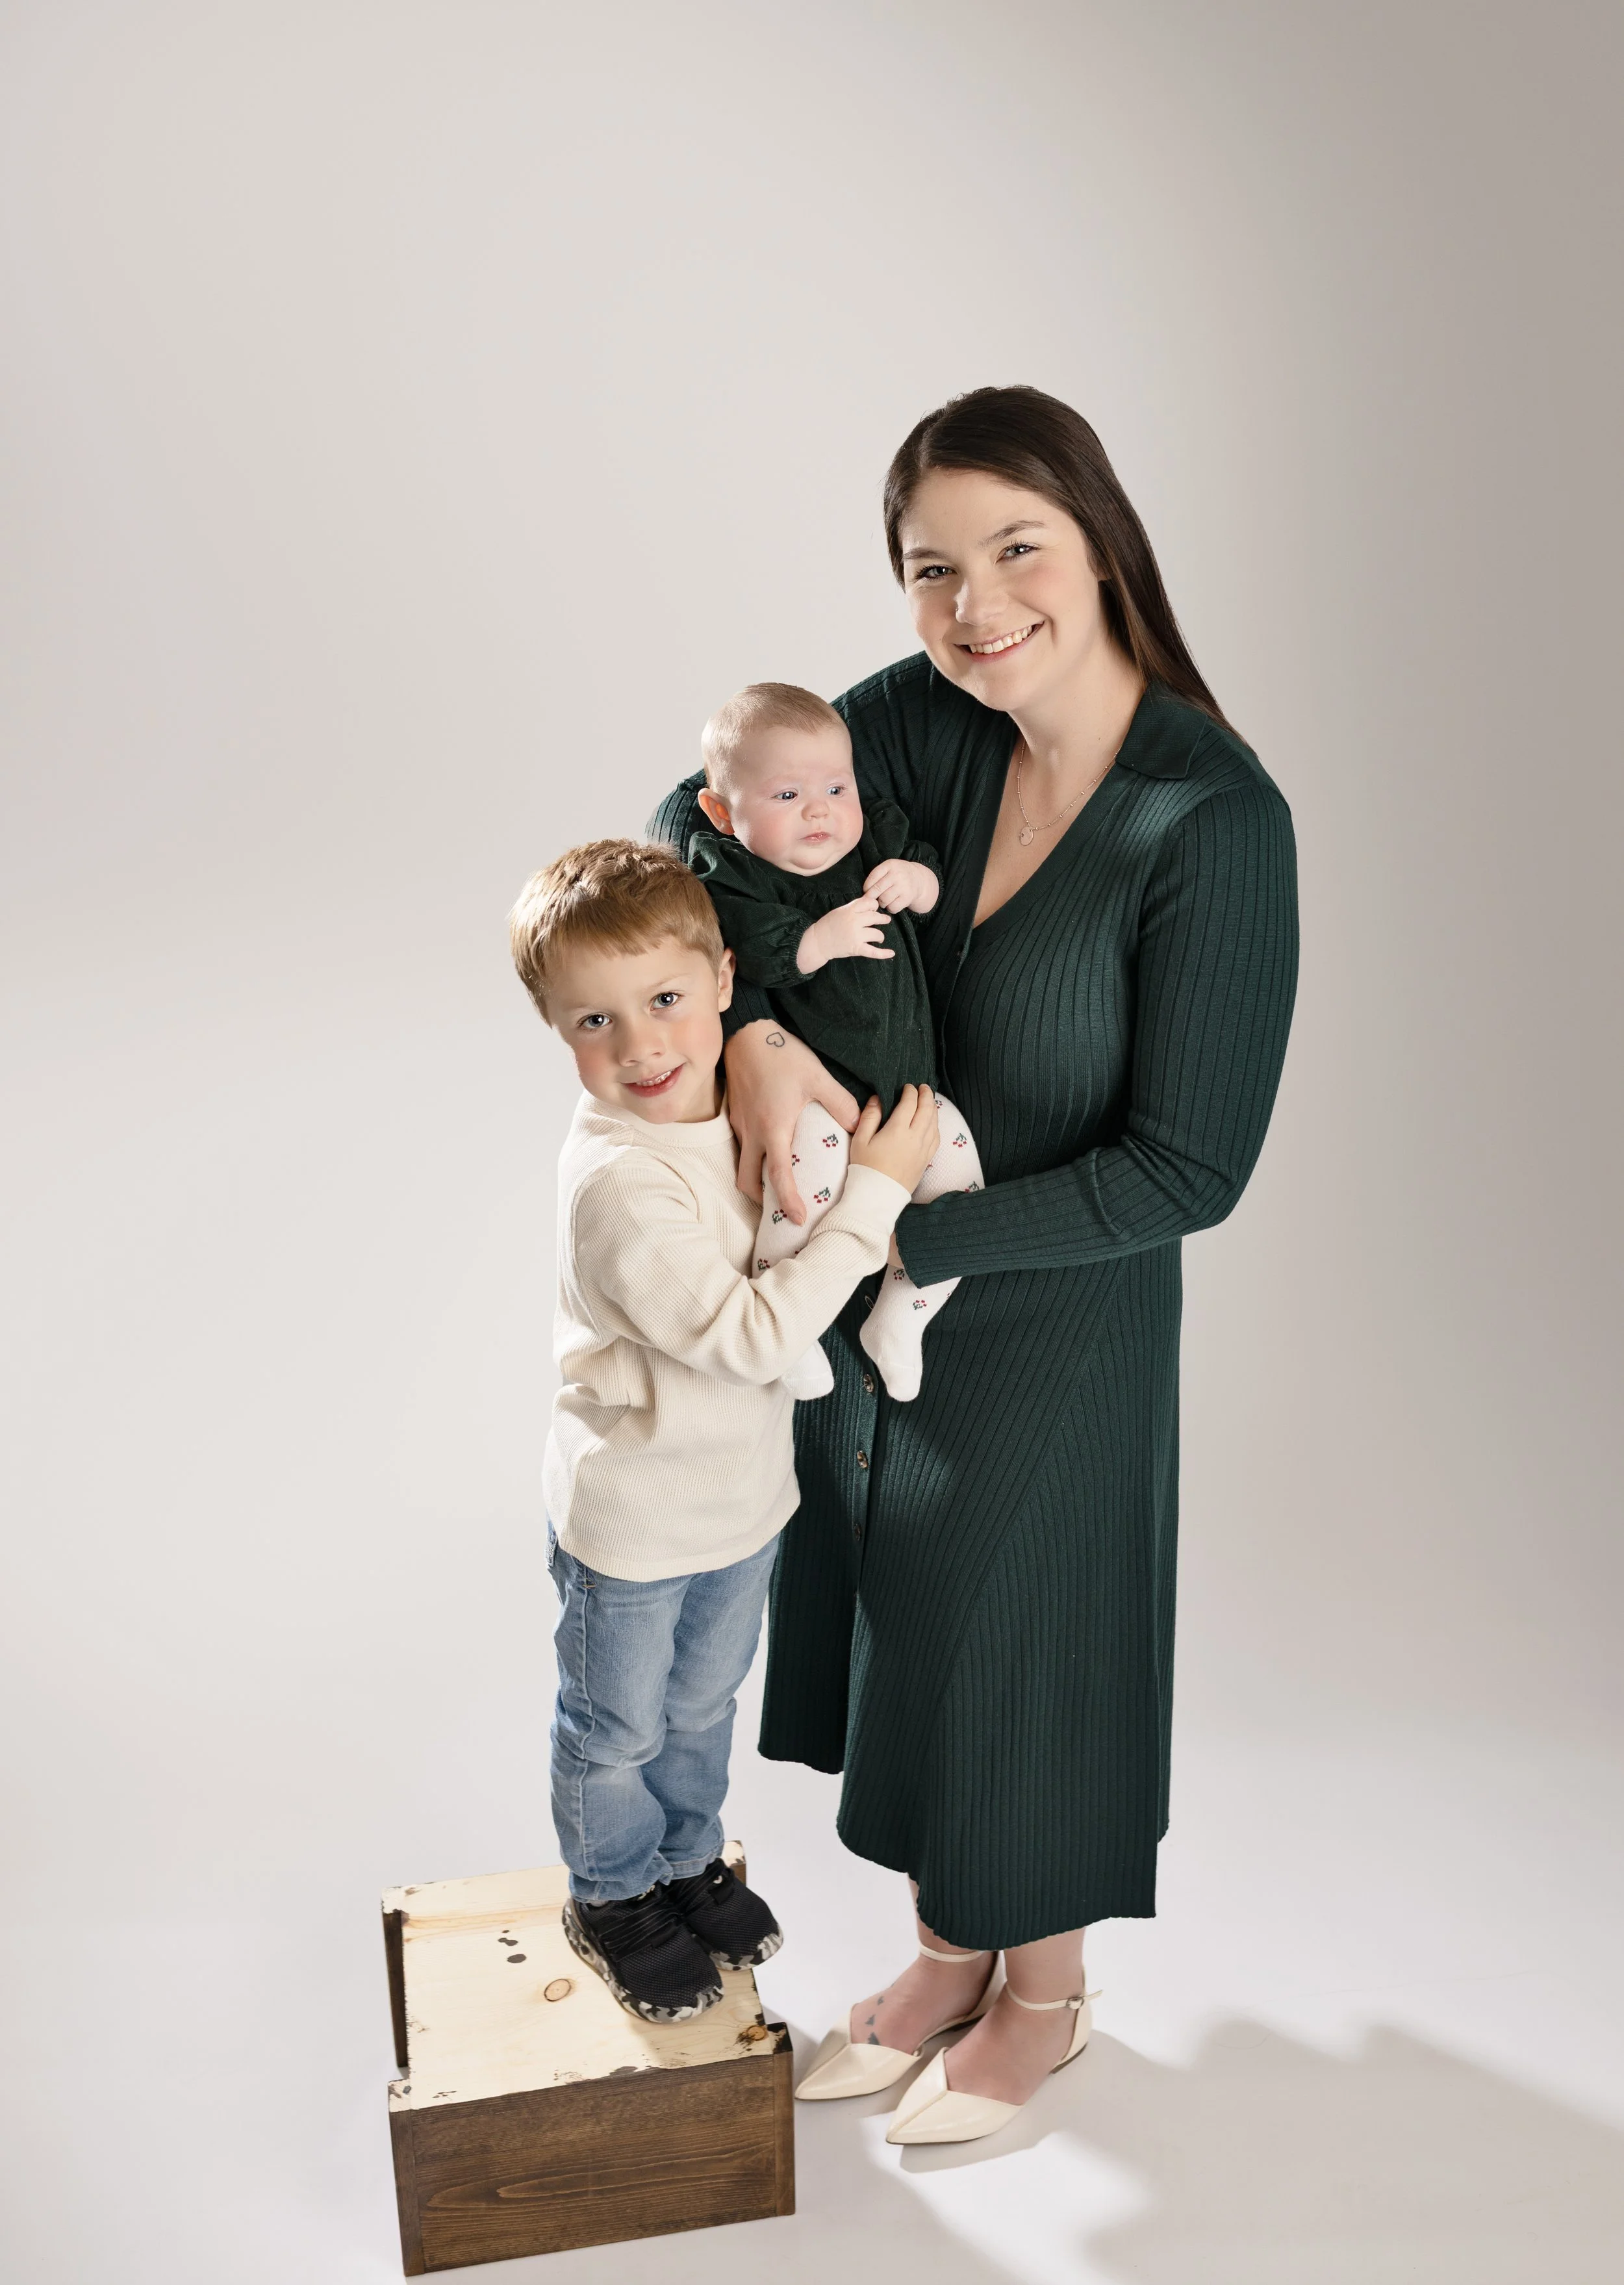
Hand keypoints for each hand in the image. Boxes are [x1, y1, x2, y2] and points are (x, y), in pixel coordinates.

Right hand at [723, 1021, 860, 1220]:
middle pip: (748, 1181)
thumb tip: (858, 1123)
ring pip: (742, 1166)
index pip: (777, 1174)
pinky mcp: (736, 1116)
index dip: (787, 1200)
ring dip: (757, 1180)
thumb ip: (839, 1103)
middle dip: (763, 1199)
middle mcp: (753, 1133)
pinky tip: (771, 1151)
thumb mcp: (816, 1077)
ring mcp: (741, 1126)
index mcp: (773, 1128)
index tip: (798, 1218)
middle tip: (783, 1207)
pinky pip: (743, 1148)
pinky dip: (754, 1159)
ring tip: (778, 1183)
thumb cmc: (781, 1055)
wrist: (746, 1034)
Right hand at [796, 895, 894, 974]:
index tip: (874, 910)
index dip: (874, 906)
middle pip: (875, 917)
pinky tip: (891, 953)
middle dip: (882, 919)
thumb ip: (855, 908)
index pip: (869, 903)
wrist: (818, 941)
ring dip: (880, 936)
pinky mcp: (856, 948)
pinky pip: (873, 951)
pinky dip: (883, 953)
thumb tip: (871, 905)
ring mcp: (856, 935)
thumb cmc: (829, 925)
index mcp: (850, 910)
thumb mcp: (840, 911)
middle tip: (885, 920)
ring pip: (877, 934)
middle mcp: (854, 921)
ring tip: (879, 938)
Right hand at [850, 1084, 939, 1195]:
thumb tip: (878, 1099)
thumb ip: (869, 1116)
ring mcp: (923, 1149)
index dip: (910, 1091)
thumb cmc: (865, 1167)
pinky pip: (936, 1138)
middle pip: (927, 1110)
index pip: (910, 1103)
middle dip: (926, 1095)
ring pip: (935, 1123)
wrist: (877, 1196)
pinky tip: (932, 1123)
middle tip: (923, 1087)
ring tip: (928, 1101)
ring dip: (933, 1108)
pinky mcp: (926, 1160)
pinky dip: (936, 1125)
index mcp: (898, 1130)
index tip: (907, 1086)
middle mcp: (915, 1137)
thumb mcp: (860, 1139)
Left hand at [864, 857, 938, 914]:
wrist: (919, 878)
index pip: (873, 877)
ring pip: (884, 900)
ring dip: (881, 903)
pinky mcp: (907, 897)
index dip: (867, 886)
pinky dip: (890, 908)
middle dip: (871, 897)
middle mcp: (897, 875)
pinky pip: (892, 907)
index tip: (866, 890)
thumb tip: (865, 893)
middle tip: (872, 899)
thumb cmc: (898, 874)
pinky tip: (892, 904)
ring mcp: (903, 886)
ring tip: (884, 900)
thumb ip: (877, 876)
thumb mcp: (889, 868)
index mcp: (890, 865)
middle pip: (877, 890)